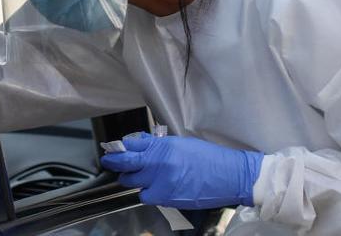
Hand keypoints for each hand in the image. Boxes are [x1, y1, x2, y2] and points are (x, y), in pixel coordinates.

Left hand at [100, 133, 262, 209]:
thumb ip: (158, 146)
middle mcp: (160, 163)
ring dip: (132, 180)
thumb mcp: (182, 144)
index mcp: (163, 146)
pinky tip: (153, 189)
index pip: (131, 146)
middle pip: (126, 164)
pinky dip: (147, 193)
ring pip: (134, 182)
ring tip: (134, 177)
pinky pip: (147, 196)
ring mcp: (163, 181)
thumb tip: (140, 144)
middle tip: (110, 162)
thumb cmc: (210, 158)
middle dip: (116, 163)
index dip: (118, 148)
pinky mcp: (168, 197)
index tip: (110, 150)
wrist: (230, 176)